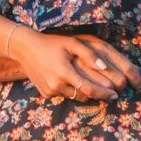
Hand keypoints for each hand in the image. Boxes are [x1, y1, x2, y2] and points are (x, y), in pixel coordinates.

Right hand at [9, 29, 140, 102]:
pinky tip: (73, 81)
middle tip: (109, 92)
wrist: (26, 48)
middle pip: (83, 96)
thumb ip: (89, 55)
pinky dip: (71, 91)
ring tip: (93, 86)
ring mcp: (49, 91)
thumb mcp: (72, 43)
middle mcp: (56, 85)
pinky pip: (63, 95)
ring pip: (74, 97)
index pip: (89, 89)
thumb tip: (105, 67)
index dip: (103, 93)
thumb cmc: (52, 43)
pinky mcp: (45, 93)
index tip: (114, 95)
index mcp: (64, 73)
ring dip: (84, 93)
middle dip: (97, 95)